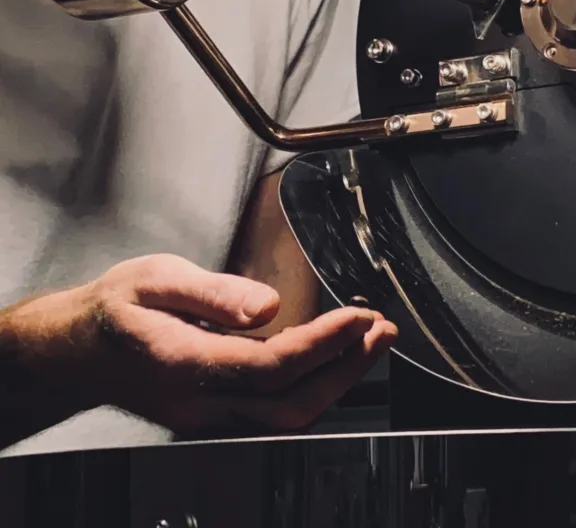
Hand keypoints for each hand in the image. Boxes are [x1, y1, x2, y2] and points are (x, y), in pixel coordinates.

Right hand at [5, 253, 396, 436]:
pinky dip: (313, 385)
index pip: (270, 367)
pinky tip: (334, 355)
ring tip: (372, 339)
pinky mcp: (214, 415)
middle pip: (290, 406)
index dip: (323, 345)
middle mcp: (200, 403)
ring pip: (286, 417)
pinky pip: (274, 412)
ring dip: (337, 380)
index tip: (359, 316)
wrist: (73, 351)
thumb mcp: (154, 279)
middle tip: (382, 330)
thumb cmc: (112, 310)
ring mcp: (207, 417)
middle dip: (346, 370)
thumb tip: (269, 306)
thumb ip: (213, 293)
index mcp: (184, 364)